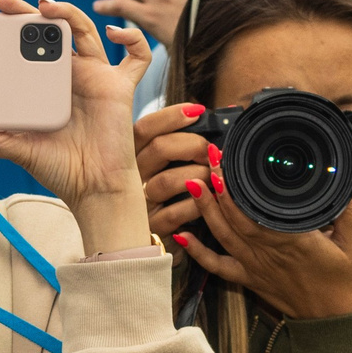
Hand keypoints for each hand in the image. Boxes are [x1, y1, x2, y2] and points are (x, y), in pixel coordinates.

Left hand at [0, 0, 150, 253]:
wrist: (93, 189)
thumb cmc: (58, 167)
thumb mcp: (17, 149)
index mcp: (43, 80)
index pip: (26, 39)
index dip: (13, 16)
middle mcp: (68, 72)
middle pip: (51, 28)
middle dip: (29, 8)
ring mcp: (95, 76)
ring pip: (85, 31)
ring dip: (69, 13)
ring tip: (47, 7)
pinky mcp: (119, 87)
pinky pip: (136, 58)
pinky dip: (133, 40)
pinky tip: (115, 33)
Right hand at [136, 100, 211, 232]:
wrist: (173, 241)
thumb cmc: (177, 198)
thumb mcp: (176, 168)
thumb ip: (187, 146)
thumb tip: (220, 120)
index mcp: (135, 156)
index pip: (145, 128)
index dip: (171, 116)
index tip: (198, 111)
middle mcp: (131, 178)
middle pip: (157, 148)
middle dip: (193, 144)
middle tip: (214, 151)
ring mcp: (139, 205)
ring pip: (166, 181)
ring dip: (198, 175)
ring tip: (215, 177)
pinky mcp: (151, 229)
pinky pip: (174, 214)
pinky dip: (196, 205)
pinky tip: (209, 201)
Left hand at [149, 111, 351, 320]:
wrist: (332, 321)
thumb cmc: (344, 282)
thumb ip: (346, 212)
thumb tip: (343, 182)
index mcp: (291, 240)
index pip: (255, 211)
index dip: (237, 189)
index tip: (228, 164)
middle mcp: (266, 252)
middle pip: (233, 218)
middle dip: (218, 188)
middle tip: (208, 161)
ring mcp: (254, 266)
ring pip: (222, 236)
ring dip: (205, 210)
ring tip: (192, 183)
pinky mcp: (249, 279)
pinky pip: (217, 266)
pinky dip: (197, 252)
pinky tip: (180, 236)